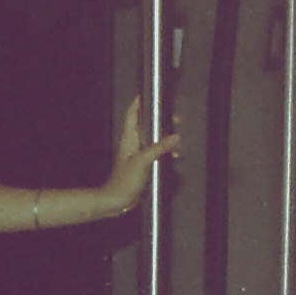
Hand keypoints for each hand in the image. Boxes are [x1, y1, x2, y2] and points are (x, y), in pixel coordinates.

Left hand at [100, 97, 181, 211]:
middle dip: (163, 121)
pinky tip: (174, 157)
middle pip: (149, 124)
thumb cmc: (124, 181)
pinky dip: (166, 153)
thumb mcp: (143, 161)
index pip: (133, 113)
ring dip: (167, 140)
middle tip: (177, 120)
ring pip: (155, 139)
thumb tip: (175, 137)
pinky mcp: (144, 164)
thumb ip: (160, 147)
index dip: (140, 102)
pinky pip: (158, 153)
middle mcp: (133, 142)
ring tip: (178, 143)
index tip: (150, 94)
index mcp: (129, 137)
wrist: (117, 200)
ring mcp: (138, 153)